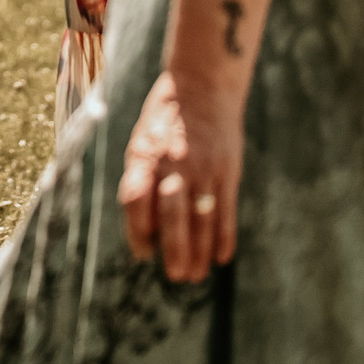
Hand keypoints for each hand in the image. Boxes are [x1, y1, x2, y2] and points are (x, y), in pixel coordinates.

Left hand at [117, 69, 243, 282]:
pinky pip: (226, 209)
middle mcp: (173, 165)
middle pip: (172, 215)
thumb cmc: (164, 120)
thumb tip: (143, 225)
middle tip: (177, 276)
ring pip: (202, 218)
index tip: (143, 253)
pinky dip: (225, 236)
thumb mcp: (141, 142)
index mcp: (145, 157)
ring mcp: (203, 169)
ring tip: (197, 275)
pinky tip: (223, 256)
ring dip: (200, 250)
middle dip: (175, 249)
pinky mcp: (227, 171)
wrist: (202, 87)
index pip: (136, 200)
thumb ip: (140, 179)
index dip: (138, 230)